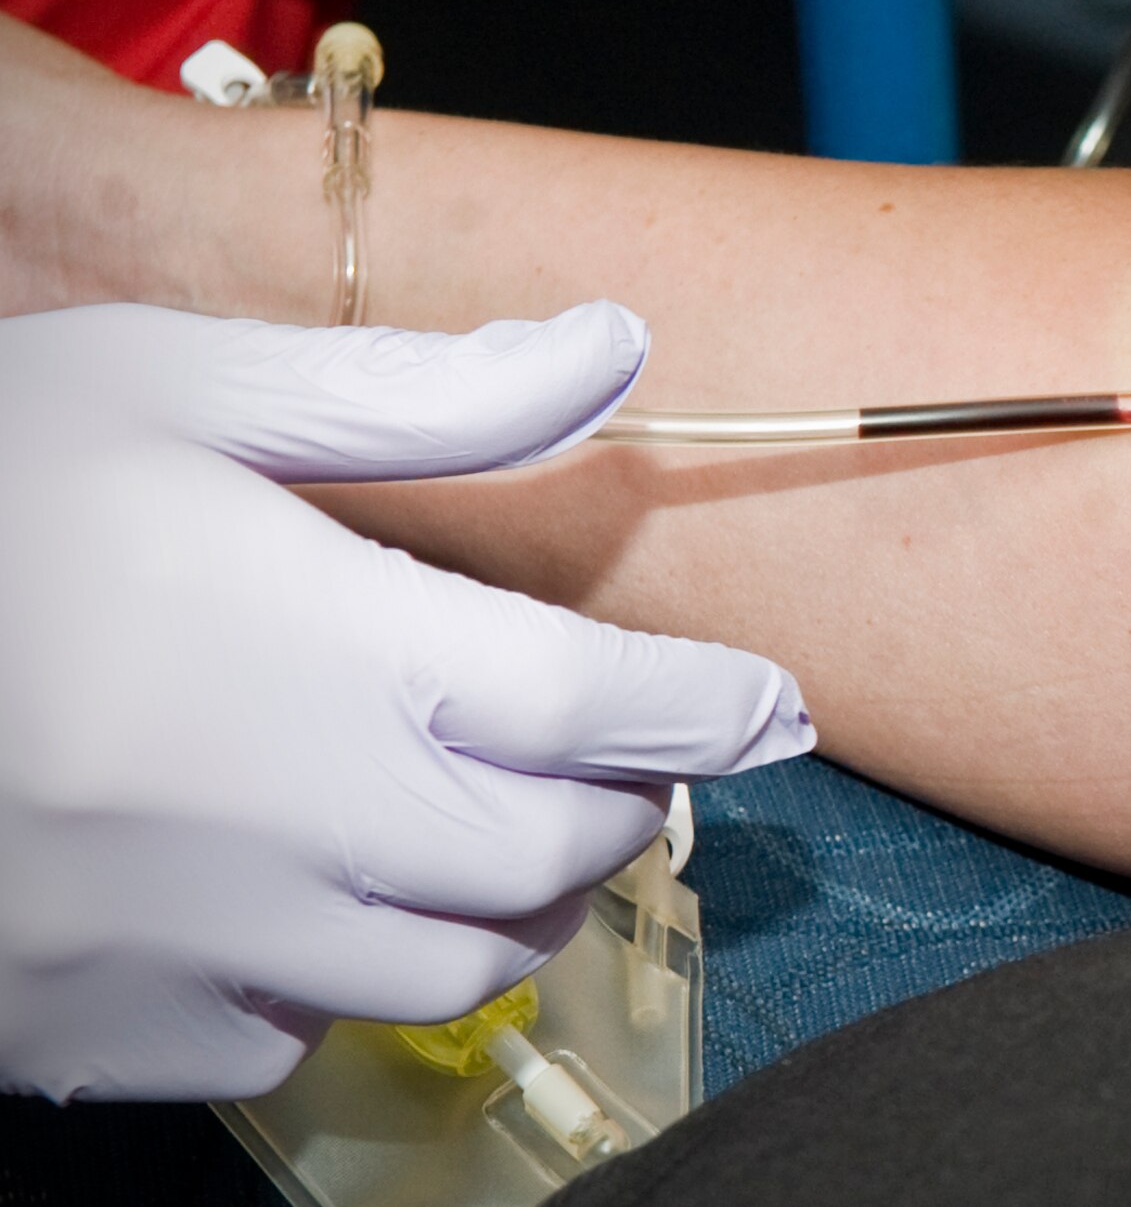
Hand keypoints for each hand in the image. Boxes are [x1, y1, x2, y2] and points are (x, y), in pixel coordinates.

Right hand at [0, 301, 812, 1101]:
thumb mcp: (173, 388)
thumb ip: (417, 394)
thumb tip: (616, 347)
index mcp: (326, 655)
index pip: (601, 706)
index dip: (713, 708)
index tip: (779, 708)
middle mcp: (287, 828)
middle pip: (551, 856)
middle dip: (620, 806)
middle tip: (618, 748)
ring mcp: (188, 952)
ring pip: (447, 968)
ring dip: (504, 891)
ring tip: (482, 808)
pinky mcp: (94, 1034)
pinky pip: (294, 1039)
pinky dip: (344, 970)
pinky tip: (297, 884)